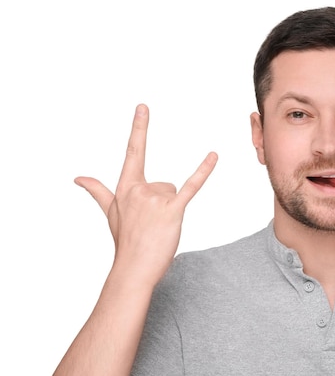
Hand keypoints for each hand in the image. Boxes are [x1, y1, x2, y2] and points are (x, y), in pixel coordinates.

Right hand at [74, 104, 217, 286]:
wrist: (133, 269)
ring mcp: (154, 199)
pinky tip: (214, 156)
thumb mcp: (110, 213)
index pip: (133, 151)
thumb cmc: (125, 241)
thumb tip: (78, 177)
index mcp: (125, 187)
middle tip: (152, 226)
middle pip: (165, 184)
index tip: (143, 107)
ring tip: (160, 229)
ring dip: (171, 211)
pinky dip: (203, 171)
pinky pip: (191, 186)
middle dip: (163, 204)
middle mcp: (138, 189)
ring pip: (175, 192)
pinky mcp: (171, 210)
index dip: (139, 128)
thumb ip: (97, 190)